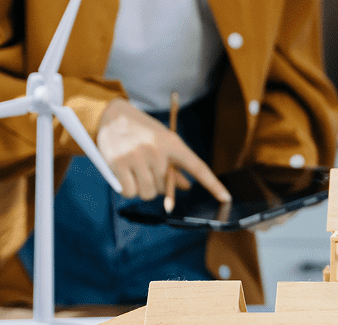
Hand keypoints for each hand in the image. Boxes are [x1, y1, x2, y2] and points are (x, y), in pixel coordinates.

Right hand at [96, 98, 230, 204]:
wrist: (111, 114)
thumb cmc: (142, 132)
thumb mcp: (163, 142)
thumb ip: (176, 165)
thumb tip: (187, 187)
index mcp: (173, 144)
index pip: (197, 167)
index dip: (213, 184)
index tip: (226, 197)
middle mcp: (157, 150)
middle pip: (165, 187)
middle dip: (157, 184)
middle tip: (147, 168)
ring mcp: (137, 157)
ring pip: (148, 193)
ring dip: (142, 189)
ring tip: (136, 171)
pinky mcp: (118, 163)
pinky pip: (130, 192)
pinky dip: (128, 189)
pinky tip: (125, 176)